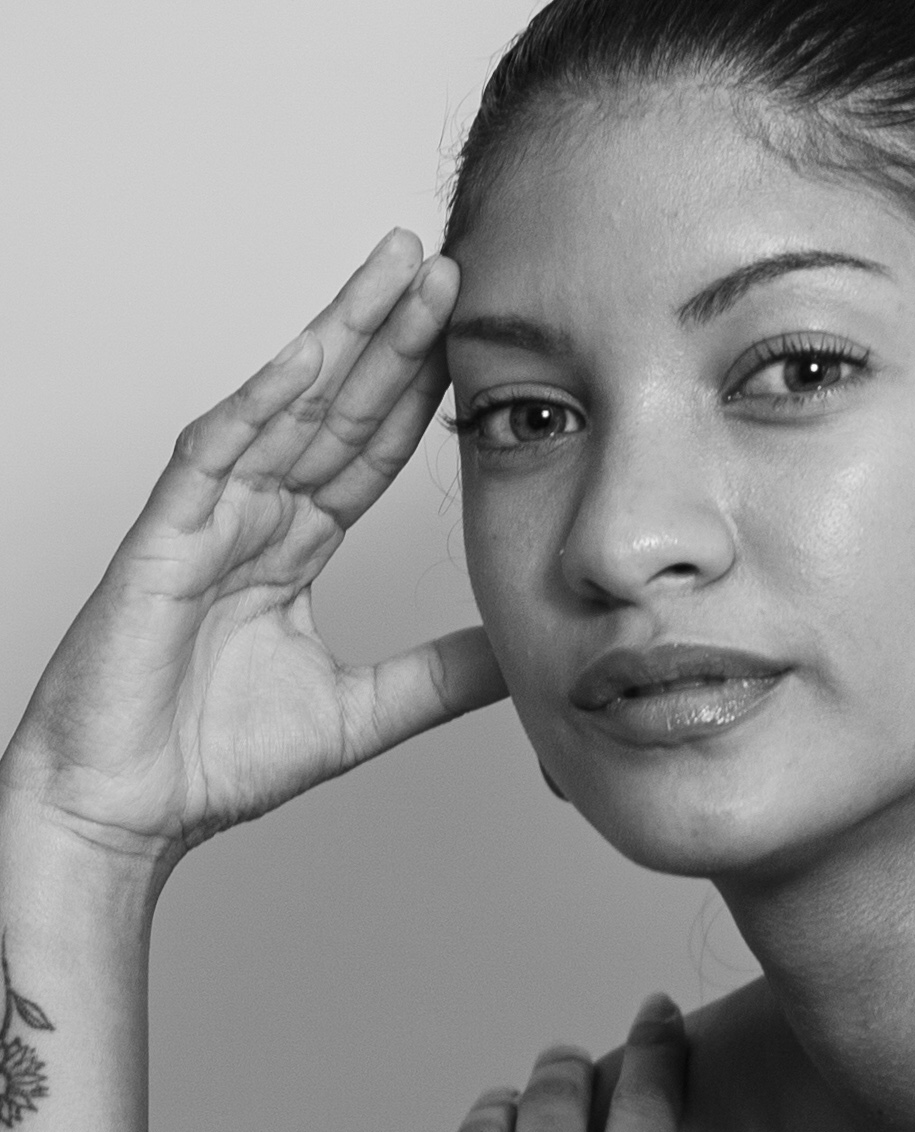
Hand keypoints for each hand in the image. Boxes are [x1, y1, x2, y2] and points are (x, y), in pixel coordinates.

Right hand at [0, 230, 504, 873]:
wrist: (128, 810)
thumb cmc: (214, 761)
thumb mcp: (365, 710)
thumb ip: (439, 675)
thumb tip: (517, 651)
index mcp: (292, 549)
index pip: (369, 454)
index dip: (419, 396)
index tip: (474, 342)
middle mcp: (253, 519)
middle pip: (335, 410)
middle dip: (392, 337)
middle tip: (446, 268)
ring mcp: (207, 519)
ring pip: (284, 407)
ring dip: (342, 335)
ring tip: (396, 269)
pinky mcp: (165, 537)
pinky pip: (217, 450)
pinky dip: (264, 399)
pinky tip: (313, 349)